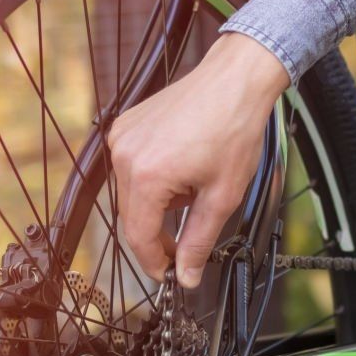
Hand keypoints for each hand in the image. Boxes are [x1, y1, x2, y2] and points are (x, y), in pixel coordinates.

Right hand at [108, 33, 289, 287]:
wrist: (234, 80)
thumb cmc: (233, 128)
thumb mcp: (222, 196)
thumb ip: (198, 240)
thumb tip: (186, 275)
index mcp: (146, 176)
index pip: (138, 236)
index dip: (154, 262)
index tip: (171, 275)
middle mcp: (124, 156)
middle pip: (132, 216)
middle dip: (158, 234)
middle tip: (186, 245)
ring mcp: (121, 138)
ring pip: (132, 194)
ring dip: (158, 205)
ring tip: (193, 189)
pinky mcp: (124, 126)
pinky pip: (131, 169)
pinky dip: (153, 180)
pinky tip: (181, 169)